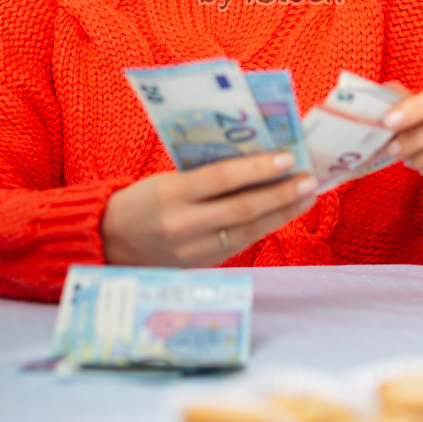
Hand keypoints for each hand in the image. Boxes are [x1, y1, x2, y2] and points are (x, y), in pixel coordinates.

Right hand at [101, 152, 315, 266]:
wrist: (112, 241)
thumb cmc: (145, 199)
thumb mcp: (168, 179)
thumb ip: (205, 173)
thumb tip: (255, 158)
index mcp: (170, 193)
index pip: (221, 178)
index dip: (257, 168)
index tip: (288, 156)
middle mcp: (183, 224)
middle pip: (242, 209)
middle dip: (281, 194)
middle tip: (310, 179)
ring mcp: (195, 250)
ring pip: (249, 231)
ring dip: (283, 213)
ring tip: (307, 195)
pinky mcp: (204, 264)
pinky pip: (242, 243)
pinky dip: (267, 226)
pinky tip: (285, 213)